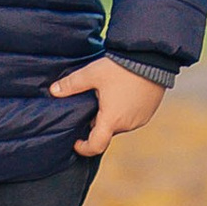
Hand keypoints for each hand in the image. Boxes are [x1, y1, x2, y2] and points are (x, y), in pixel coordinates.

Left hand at [50, 56, 169, 156]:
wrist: (153, 57)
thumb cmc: (122, 67)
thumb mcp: (92, 73)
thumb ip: (72, 84)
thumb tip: (53, 91)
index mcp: (111, 119)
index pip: (96, 146)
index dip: (84, 147)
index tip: (76, 141)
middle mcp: (127, 124)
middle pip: (107, 130)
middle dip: (98, 121)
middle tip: (93, 102)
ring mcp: (140, 119)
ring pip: (120, 123)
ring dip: (113, 115)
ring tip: (110, 94)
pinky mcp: (149, 112)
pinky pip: (133, 117)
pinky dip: (126, 110)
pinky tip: (123, 93)